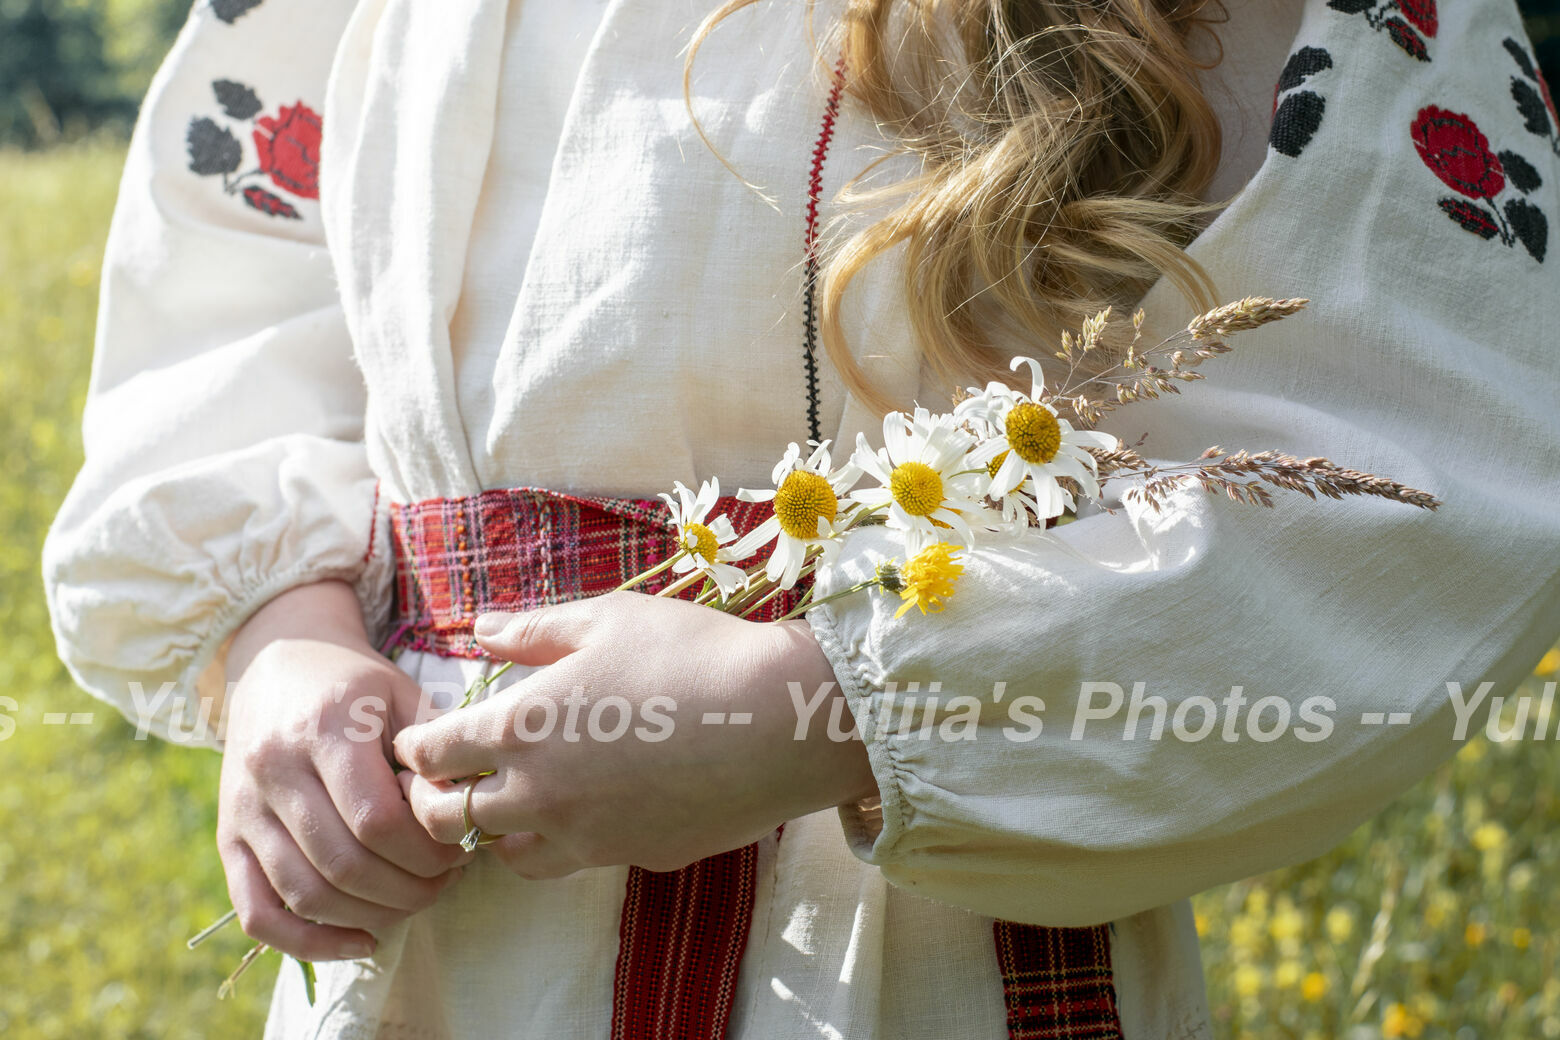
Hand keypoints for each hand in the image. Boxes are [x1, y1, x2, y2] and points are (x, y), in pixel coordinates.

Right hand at [218, 580, 468, 960]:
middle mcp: (274, 769)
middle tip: (445, 880)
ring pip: (305, 893)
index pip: (375, 819)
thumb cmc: (355, 686)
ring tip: (413, 901)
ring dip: (370, 914)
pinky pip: (258, 912)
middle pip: (343, 863)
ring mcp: (244, 808)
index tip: (460, 849)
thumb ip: (434, 751)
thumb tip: (466, 809)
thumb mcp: (401, 696)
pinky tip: (360, 942)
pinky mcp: (228, 838)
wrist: (276, 665)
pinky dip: (308, 942)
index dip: (425, 850)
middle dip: (406, 888)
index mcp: (324, 728)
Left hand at [393, 591, 877, 878]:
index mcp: (519, 729)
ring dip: (495, 828)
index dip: (414, 746)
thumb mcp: (607, 619)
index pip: (430, 755)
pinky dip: (558, 841)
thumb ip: (534, 629)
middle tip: (447, 780)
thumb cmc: (690, 654)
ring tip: (512, 800)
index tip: (417, 739)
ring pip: (505, 854)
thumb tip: (481, 629)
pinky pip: (572, 861)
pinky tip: (583, 809)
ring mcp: (584, 837)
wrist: (777, 724)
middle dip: (434, 800)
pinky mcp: (631, 859)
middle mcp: (538, 794)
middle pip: (448, 820)